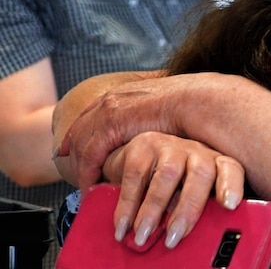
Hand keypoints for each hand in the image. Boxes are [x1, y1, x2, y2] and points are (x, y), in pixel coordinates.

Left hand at [54, 74, 196, 189]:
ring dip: (79, 166)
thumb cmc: (189, 105)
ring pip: (81, 143)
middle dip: (72, 147)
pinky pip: (90, 154)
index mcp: (123, 92)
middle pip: (80, 126)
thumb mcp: (164, 105)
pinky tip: (90, 186)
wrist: (193, 101)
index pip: (92, 111)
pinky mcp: (109, 126)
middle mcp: (110, 98)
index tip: (72, 144)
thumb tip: (157, 123)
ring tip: (84, 184)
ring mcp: (108, 110)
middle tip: (69, 165)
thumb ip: (153, 114)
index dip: (81, 129)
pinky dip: (87, 172)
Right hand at [103, 131, 245, 248]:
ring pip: (168, 174)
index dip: (232, 186)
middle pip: (201, 174)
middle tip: (174, 238)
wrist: (135, 159)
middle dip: (188, 208)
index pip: (231, 170)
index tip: (230, 205)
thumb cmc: (171, 185)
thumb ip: (194, 214)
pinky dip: (128, 204)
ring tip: (143, 235)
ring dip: (155, 209)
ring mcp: (171, 146)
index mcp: (215, 164)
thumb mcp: (187, 198)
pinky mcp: (143, 146)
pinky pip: (136, 175)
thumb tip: (192, 248)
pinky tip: (123, 225)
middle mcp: (197, 152)